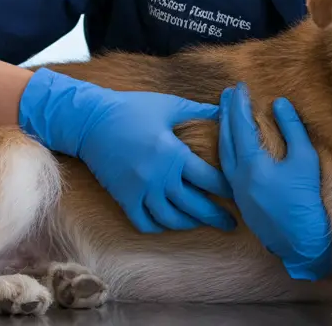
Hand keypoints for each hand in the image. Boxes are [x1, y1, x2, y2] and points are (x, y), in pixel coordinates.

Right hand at [18, 68, 235, 233]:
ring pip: (171, 220)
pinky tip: (169, 223)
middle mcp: (158, 176)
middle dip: (216, 216)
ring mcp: (139, 190)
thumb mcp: (169, 105)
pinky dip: (159, 227)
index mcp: (173, 153)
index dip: (228, 189)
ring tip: (203, 223)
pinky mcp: (123, 197)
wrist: (91, 120)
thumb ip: (199, 110)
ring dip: (191, 224)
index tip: (240, 192)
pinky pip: (144, 223)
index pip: (209, 179)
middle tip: (231, 223)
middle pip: (195, 206)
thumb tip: (227, 109)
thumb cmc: (132, 108)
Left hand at [218, 83, 331, 280]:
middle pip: (226, 138)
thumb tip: (280, 103)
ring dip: (224, 131)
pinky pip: (227, 168)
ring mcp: (237, 190)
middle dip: (227, 114)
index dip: (240, 104)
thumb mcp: (305, 160)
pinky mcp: (242, 201)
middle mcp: (237, 176)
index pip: (241, 126)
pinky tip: (233, 146)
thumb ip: (292, 129)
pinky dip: (227, 150)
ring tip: (226, 114)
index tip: (240, 86)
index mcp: (251, 164)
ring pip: (223, 155)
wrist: (301, 241)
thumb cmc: (306, 200)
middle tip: (227, 94)